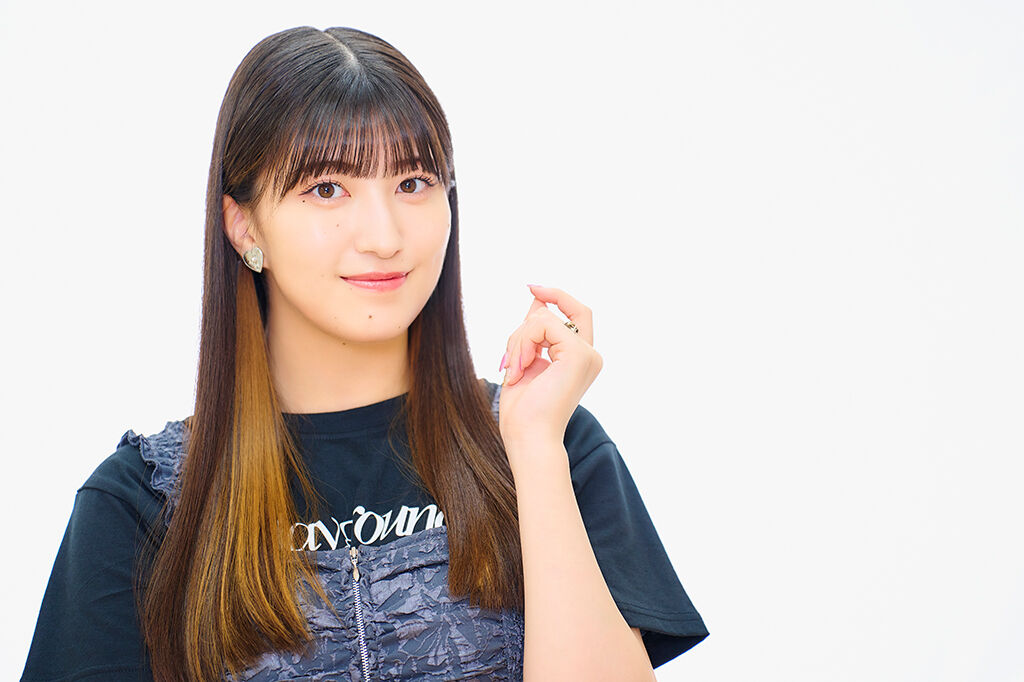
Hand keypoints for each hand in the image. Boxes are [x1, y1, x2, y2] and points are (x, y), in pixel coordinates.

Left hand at [498, 285, 602, 454]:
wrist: (528, 439)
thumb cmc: (523, 412)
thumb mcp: (525, 362)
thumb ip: (534, 333)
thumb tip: (537, 299)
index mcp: (579, 360)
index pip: (575, 315)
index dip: (556, 297)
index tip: (533, 287)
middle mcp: (590, 356)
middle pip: (569, 308)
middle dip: (534, 315)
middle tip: (513, 345)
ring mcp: (587, 355)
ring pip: (544, 317)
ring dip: (518, 340)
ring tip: (513, 370)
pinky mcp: (578, 354)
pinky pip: (543, 324)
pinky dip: (522, 342)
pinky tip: (519, 368)